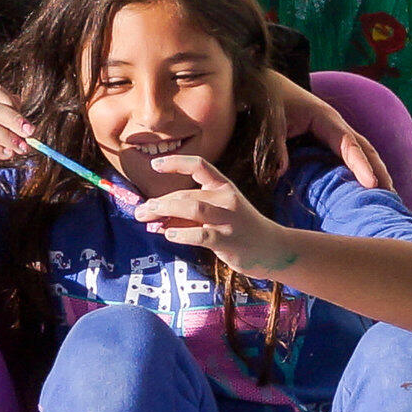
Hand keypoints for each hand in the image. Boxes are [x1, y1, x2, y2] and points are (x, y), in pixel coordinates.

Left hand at [131, 154, 289, 273]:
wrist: (272, 249)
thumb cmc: (239, 229)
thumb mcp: (219, 214)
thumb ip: (190, 214)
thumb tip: (154, 218)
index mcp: (224, 187)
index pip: (199, 166)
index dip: (176, 163)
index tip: (155, 165)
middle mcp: (226, 199)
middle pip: (186, 195)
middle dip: (159, 202)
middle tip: (139, 211)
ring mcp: (228, 219)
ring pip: (192, 208)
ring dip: (165, 211)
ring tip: (147, 217)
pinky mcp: (227, 240)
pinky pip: (200, 235)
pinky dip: (181, 234)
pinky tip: (169, 235)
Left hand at [268, 76, 392, 193]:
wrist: (270, 86)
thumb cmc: (272, 100)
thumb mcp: (273, 121)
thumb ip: (277, 146)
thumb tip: (280, 174)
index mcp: (326, 119)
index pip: (350, 144)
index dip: (361, 165)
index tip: (372, 184)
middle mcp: (337, 126)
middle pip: (366, 149)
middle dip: (380, 171)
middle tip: (391, 197)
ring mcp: (335, 134)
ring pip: (362, 153)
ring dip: (376, 172)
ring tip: (387, 198)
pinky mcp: (329, 142)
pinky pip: (350, 157)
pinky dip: (361, 171)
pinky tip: (365, 190)